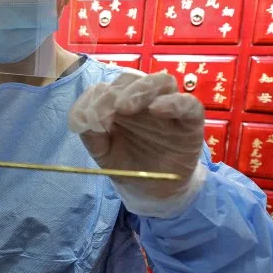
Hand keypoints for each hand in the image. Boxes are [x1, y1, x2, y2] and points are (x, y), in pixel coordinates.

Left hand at [68, 72, 205, 217]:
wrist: (152, 192)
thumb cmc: (128, 166)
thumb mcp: (103, 152)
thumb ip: (91, 134)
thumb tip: (82, 118)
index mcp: (120, 103)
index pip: (106, 88)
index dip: (94, 98)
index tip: (87, 117)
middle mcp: (144, 100)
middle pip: (132, 79)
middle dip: (115, 92)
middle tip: (106, 112)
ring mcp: (168, 107)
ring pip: (161, 82)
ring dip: (140, 89)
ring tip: (125, 107)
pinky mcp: (190, 121)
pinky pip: (188, 104)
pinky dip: (173, 102)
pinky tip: (157, 109)